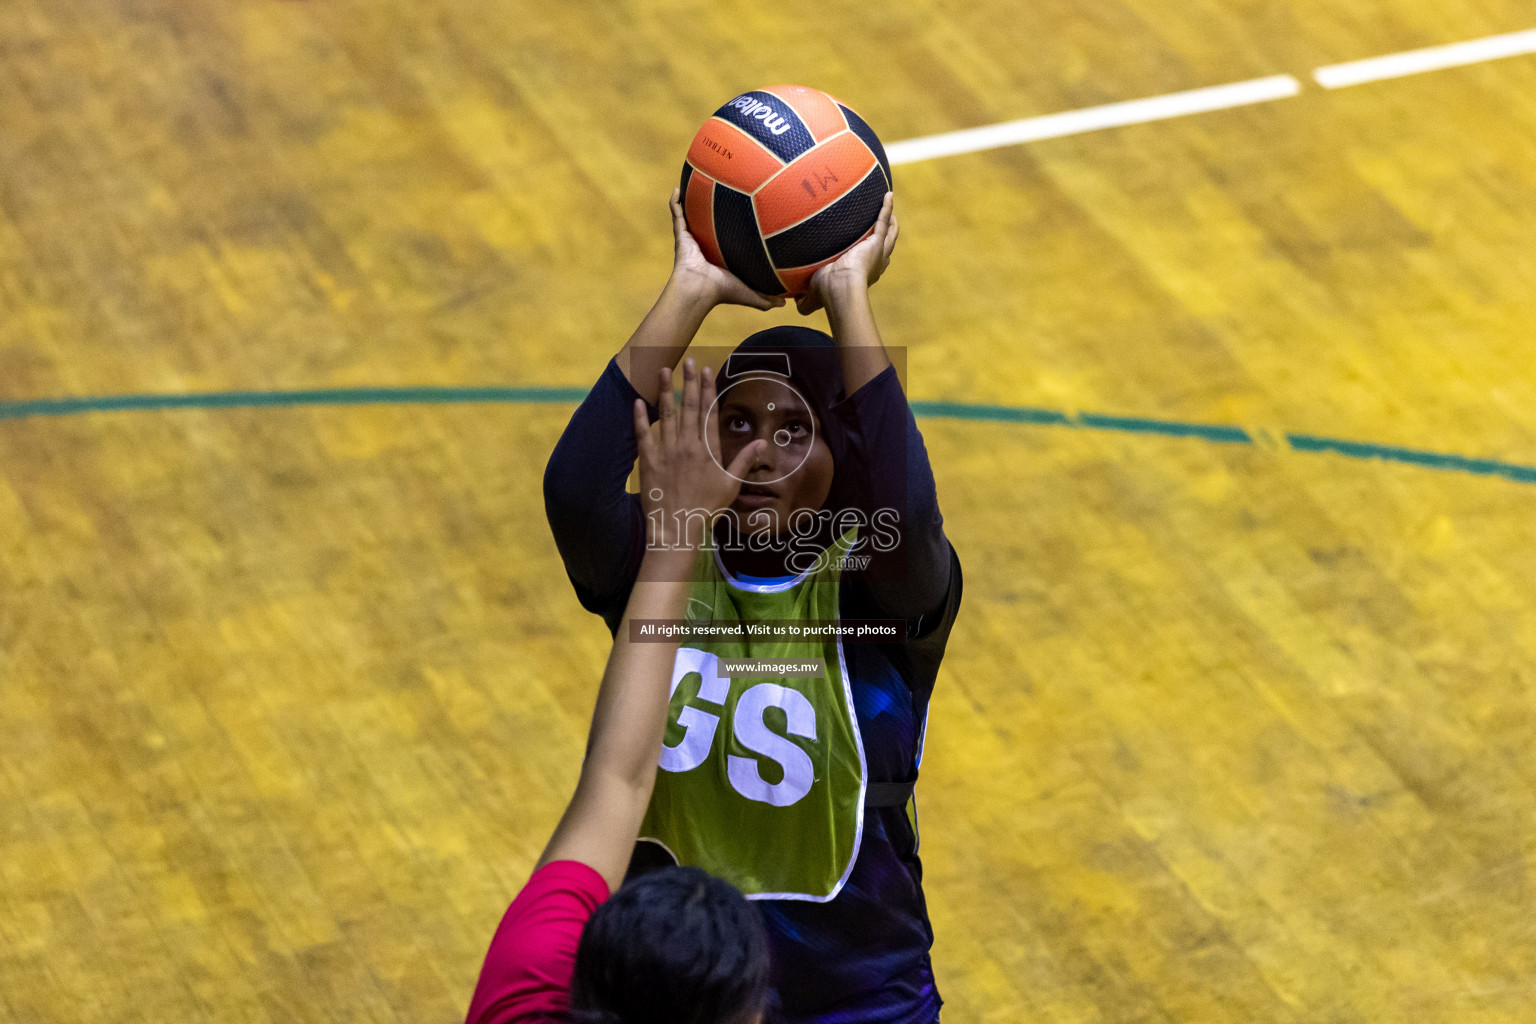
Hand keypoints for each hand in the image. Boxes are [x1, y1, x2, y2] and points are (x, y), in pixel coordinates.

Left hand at [633, 357, 766, 548]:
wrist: (676, 527)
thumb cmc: (705, 508)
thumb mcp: (731, 485)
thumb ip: (744, 460)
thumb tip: (761, 442)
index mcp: (708, 450)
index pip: (708, 412)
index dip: (708, 389)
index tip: (706, 370)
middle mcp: (687, 445)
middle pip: (689, 406)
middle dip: (689, 382)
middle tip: (688, 361)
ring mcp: (667, 451)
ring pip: (666, 414)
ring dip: (665, 390)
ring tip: (663, 369)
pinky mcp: (648, 460)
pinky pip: (643, 433)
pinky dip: (640, 417)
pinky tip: (638, 401)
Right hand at [669, 189, 785, 311]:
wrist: (699, 289)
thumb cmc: (722, 292)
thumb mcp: (749, 293)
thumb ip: (766, 298)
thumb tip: (784, 304)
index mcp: (718, 258)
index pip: (724, 242)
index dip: (731, 232)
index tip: (740, 218)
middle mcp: (704, 246)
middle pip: (707, 227)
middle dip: (711, 214)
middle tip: (720, 197)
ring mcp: (691, 239)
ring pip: (691, 218)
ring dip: (690, 204)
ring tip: (694, 186)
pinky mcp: (682, 235)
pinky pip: (677, 214)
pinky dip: (675, 202)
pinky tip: (676, 189)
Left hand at [797, 191, 897, 315]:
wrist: (839, 287)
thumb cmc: (827, 293)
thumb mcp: (813, 297)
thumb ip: (805, 302)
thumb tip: (794, 303)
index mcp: (863, 274)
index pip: (872, 263)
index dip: (875, 256)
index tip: (871, 246)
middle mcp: (874, 263)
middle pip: (886, 247)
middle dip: (887, 235)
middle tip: (887, 223)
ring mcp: (877, 251)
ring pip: (890, 233)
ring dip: (891, 221)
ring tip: (888, 206)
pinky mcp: (876, 241)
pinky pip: (883, 220)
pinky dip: (887, 208)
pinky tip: (888, 195)